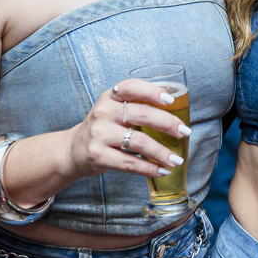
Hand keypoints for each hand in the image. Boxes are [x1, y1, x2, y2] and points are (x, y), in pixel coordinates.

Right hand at [64, 79, 189, 179]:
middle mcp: (104, 112)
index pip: (132, 87)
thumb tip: (176, 112)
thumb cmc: (103, 128)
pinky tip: (161, 170)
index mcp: (110, 96)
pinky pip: (130, 163)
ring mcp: (100, 134)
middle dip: (168, 124)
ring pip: (139, 142)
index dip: (152, 91)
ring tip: (177, 159)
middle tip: (185, 132)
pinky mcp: (98, 155)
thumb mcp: (114, 110)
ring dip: (162, 152)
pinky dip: (149, 168)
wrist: (73, 150)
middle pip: (143, 115)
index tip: (170, 100)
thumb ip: (137, 106)